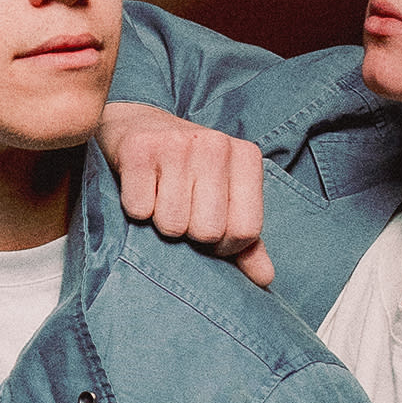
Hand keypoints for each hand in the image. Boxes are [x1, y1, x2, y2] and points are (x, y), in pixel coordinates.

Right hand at [96, 102, 274, 287]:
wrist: (139, 123)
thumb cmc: (187, 169)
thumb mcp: (223, 196)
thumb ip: (245, 239)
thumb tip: (265, 279)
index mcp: (246, 156)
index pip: (245, 231)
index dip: (224, 247)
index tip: (209, 232)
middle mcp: (216, 144)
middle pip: (208, 231)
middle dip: (190, 234)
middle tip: (181, 211)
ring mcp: (177, 144)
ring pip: (172, 224)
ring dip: (160, 222)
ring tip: (160, 197)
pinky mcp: (139, 149)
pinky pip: (139, 210)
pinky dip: (136, 209)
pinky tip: (142, 187)